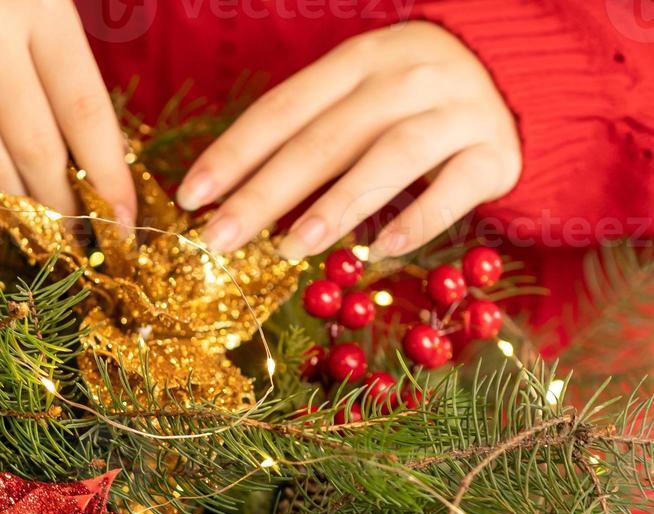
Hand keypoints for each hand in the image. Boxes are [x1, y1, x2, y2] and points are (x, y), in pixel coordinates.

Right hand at [0, 0, 136, 228]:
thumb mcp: (47, 15)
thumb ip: (71, 82)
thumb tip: (100, 179)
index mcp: (38, 7)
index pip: (84, 112)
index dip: (109, 176)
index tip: (122, 221)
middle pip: (36, 149)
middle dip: (64, 206)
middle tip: (77, 236)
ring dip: (20, 207)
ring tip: (39, 221)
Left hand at [177, 22, 520, 259]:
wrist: (521, 75)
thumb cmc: (411, 100)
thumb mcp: (359, 95)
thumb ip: (307, 133)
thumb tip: (232, 198)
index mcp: (359, 61)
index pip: (282, 109)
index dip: (234, 153)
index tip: (191, 197)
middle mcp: (406, 77)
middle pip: (324, 139)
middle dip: (264, 193)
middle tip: (219, 239)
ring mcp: (456, 112)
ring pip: (386, 160)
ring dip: (332, 208)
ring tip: (286, 249)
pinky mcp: (497, 152)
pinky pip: (452, 190)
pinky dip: (415, 222)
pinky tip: (376, 253)